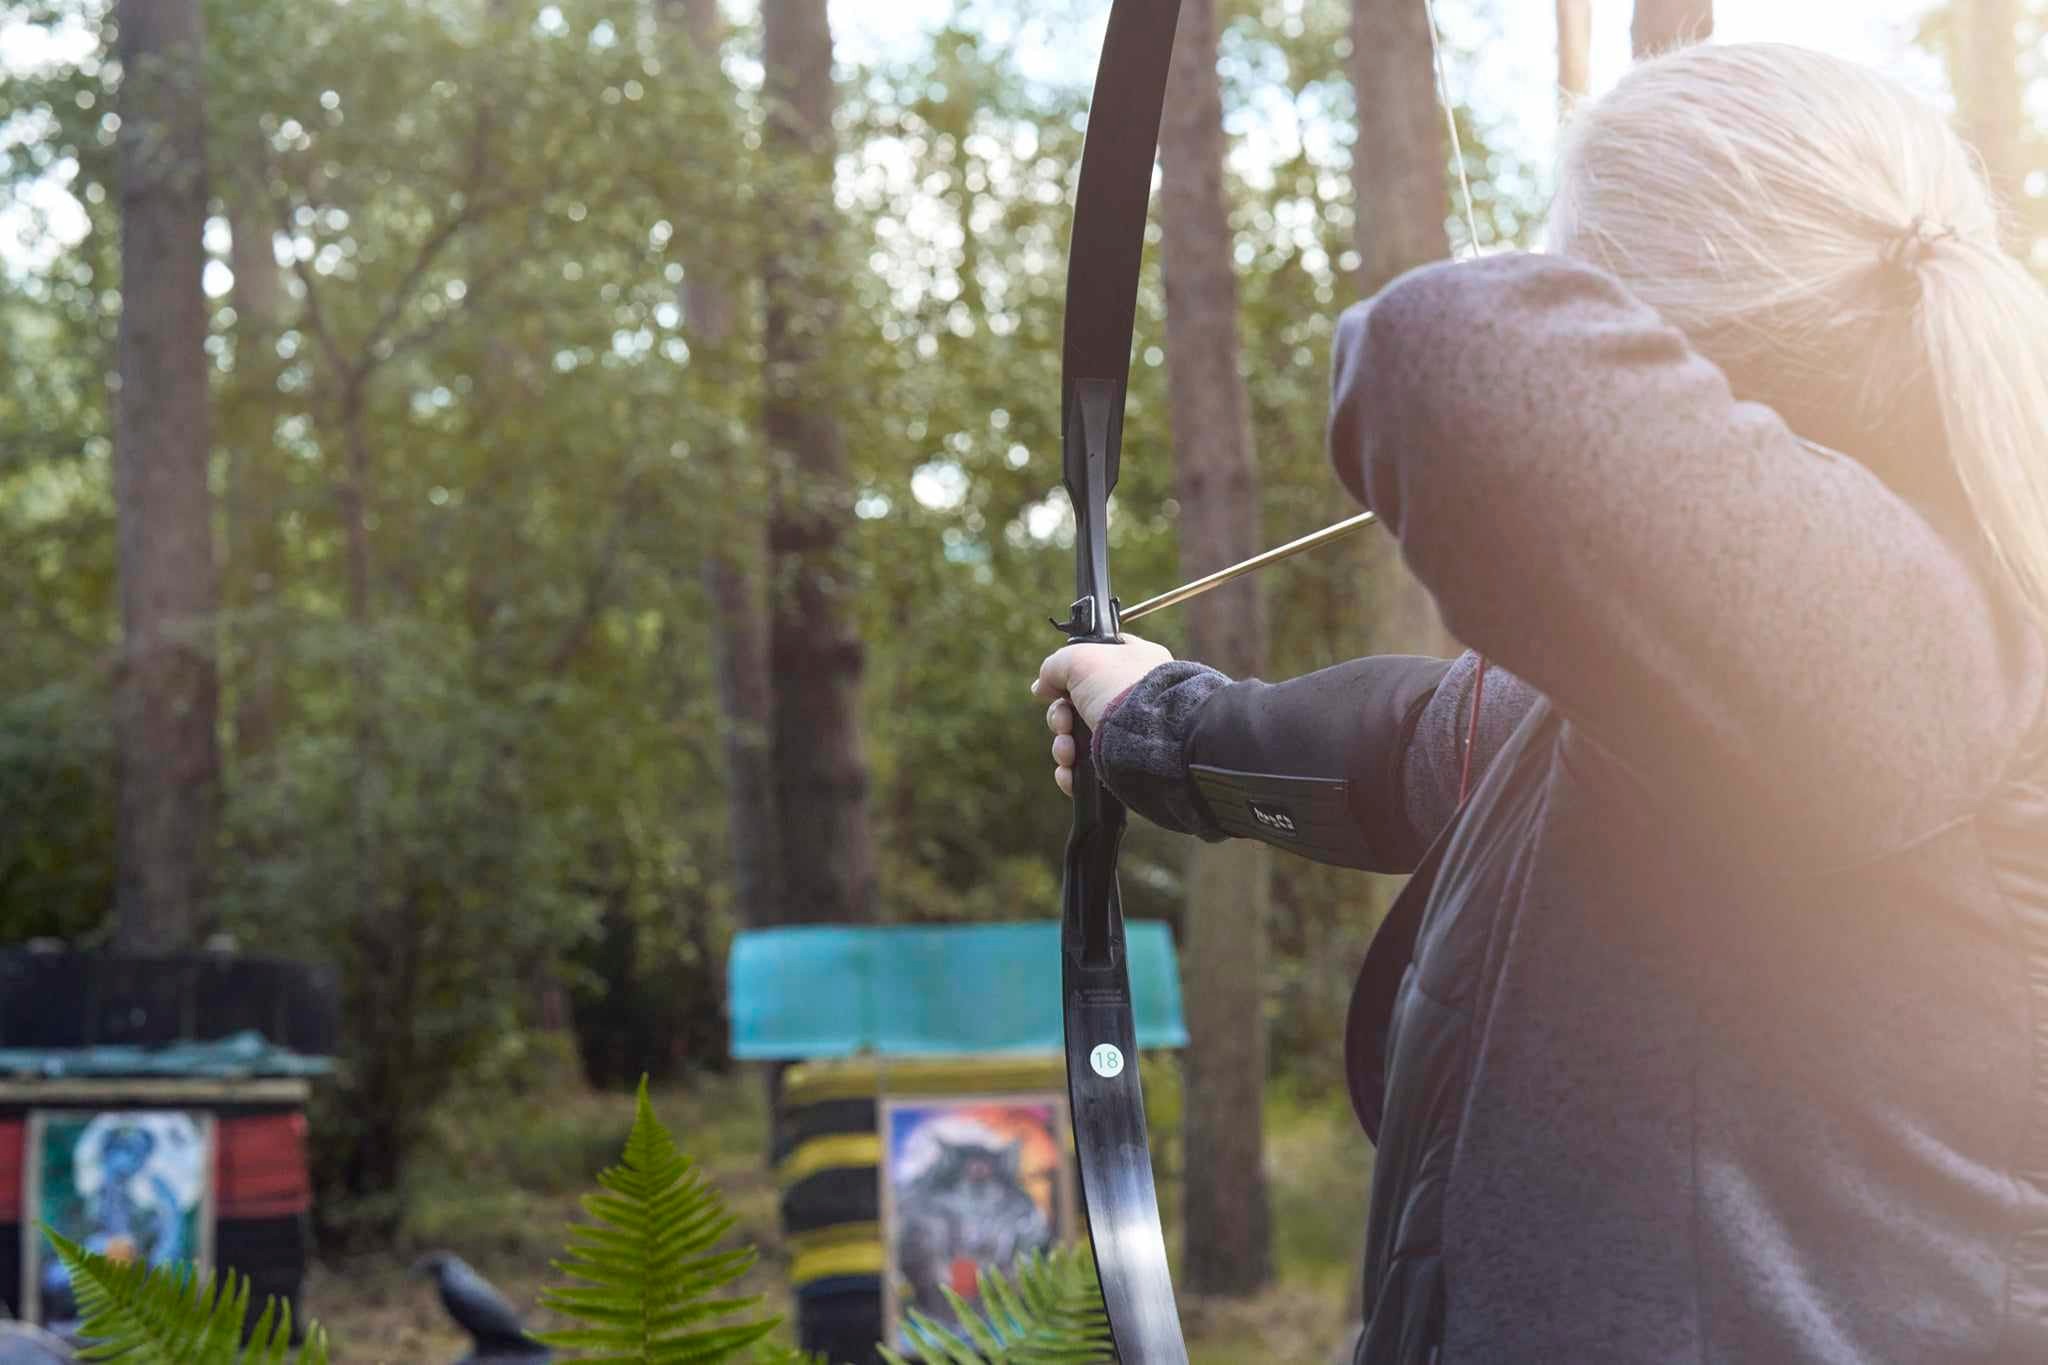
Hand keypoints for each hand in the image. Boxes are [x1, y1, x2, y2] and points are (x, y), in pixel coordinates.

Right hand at [1031, 633, 1172, 796]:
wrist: (1153, 737)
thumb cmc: (1122, 689)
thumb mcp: (1080, 659)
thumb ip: (1055, 666)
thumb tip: (1041, 687)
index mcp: (1130, 663)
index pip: (1093, 662)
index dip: (1068, 674)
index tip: (1057, 687)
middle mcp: (1129, 698)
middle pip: (1076, 706)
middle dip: (1060, 717)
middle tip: (1064, 721)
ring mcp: (1126, 734)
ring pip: (1077, 740)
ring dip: (1062, 747)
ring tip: (1067, 752)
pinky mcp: (1122, 766)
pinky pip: (1086, 771)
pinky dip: (1071, 774)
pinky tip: (1069, 773)